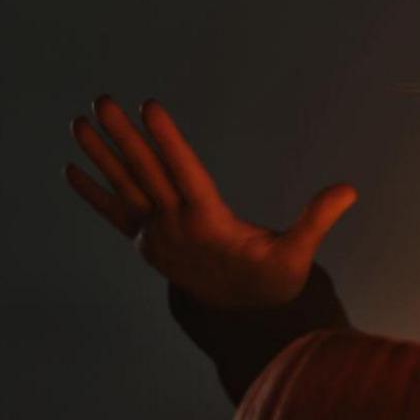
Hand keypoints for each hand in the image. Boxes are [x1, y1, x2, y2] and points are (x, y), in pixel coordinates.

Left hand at [64, 95, 356, 307]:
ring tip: (79, 122)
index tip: (149, 107)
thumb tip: (348, 190)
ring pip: (123, 188)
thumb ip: (317, 219)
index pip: (184, 173)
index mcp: (209, 223)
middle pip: (145, 173)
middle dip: (123, 135)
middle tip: (104, 100)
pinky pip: (114, 213)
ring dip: (100, 154)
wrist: (241, 319)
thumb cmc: (273, 280)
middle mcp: (174, 227)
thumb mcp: (298, 253)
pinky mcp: (147, 244)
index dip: (167, 139)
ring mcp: (156, 236)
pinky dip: (92, 192)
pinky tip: (70, 167)